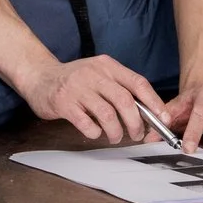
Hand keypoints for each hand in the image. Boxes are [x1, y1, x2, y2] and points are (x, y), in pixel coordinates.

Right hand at [19, 55, 170, 146]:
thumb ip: (120, 87)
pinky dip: (95, 132)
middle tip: (137, 134)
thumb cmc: (75, 79)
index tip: (163, 119)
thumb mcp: (99, 74)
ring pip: (107, 115)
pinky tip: (94, 132)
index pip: (138, 83)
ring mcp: (77, 88)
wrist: (40, 76)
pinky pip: (87, 123)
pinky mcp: (64, 103)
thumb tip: (148, 112)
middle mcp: (93, 74)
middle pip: (124, 101)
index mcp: (107, 66)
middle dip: (136, 123)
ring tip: (115, 137)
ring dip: (116, 132)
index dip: (154, 103)